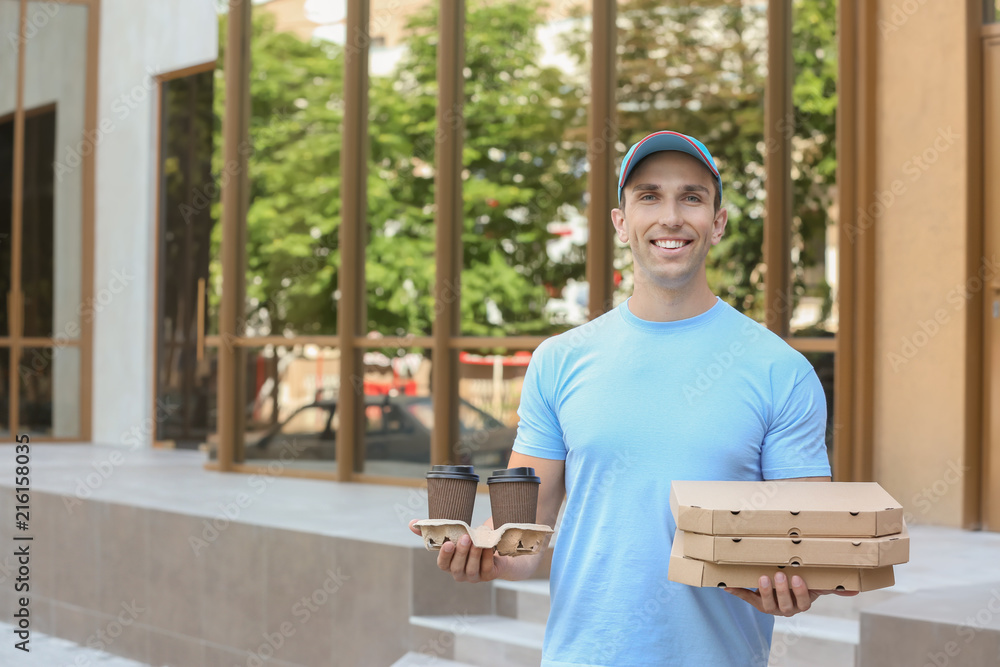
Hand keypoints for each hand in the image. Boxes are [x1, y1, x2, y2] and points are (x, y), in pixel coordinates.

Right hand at [408, 519, 511, 582]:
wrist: (494, 548)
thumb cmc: (469, 540)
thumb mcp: (454, 534)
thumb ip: (433, 530)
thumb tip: (411, 523)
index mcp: (449, 564)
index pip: (442, 564)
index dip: (444, 555)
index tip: (448, 543)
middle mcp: (460, 573)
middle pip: (457, 567)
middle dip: (461, 553)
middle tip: (465, 537)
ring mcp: (474, 576)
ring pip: (472, 569)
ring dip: (474, 554)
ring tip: (477, 541)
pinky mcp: (488, 575)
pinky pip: (487, 567)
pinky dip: (487, 556)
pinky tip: (488, 546)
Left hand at [723, 572, 858, 616]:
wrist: (783, 583)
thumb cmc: (804, 582)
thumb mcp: (818, 583)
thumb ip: (833, 586)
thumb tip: (856, 591)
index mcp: (802, 603)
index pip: (804, 601)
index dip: (800, 592)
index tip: (798, 577)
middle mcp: (786, 608)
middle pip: (784, 604)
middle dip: (782, 590)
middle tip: (779, 575)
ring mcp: (770, 605)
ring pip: (767, 603)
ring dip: (763, 591)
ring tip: (762, 578)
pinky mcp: (755, 600)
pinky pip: (745, 597)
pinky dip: (736, 591)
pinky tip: (727, 585)